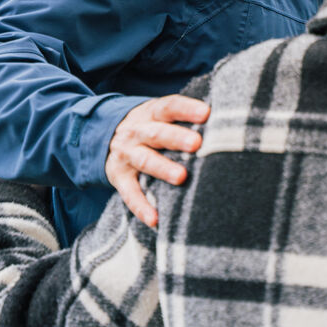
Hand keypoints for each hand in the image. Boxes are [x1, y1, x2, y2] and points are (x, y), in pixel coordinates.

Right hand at [104, 95, 209, 227]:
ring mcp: (126, 155)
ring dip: (163, 168)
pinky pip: (129, 194)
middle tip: (197, 144)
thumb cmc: (150, 126)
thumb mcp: (160, 115)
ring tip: (181, 177)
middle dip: (176, 138)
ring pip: (144, 160)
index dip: (186, 109)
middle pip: (156, 134)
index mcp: (151, 113)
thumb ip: (184, 116)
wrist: (102, 135)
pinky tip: (156, 220)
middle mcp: (136, 132)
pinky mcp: (119, 178)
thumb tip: (224, 118)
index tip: (206, 113)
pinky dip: (142, 207)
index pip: (168, 107)